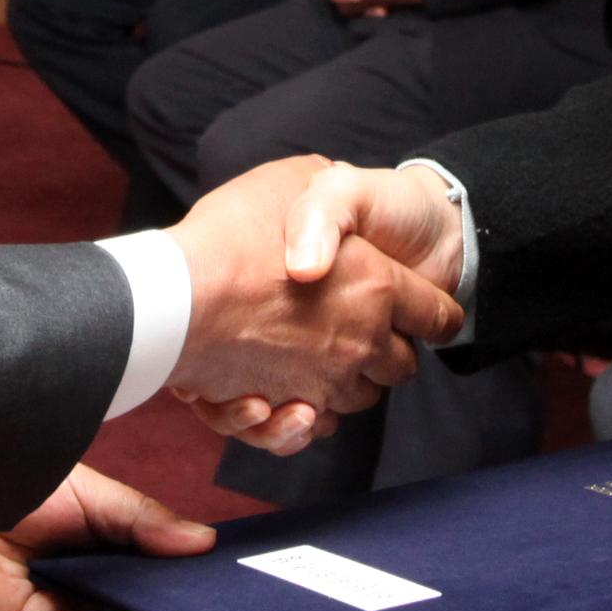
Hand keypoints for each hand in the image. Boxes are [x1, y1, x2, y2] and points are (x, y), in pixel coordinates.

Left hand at [0, 462, 215, 610]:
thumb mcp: (91, 499)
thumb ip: (144, 523)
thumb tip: (203, 544)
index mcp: (85, 565)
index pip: (146, 581)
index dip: (186, 579)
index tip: (233, 572)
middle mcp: (69, 602)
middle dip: (181, 601)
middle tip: (235, 590)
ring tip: (203, 594)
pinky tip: (148, 607)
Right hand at [165, 155, 461, 431]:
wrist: (172, 296)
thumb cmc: (234, 234)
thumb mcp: (300, 181)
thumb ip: (333, 197)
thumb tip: (343, 209)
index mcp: (377, 285)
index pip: (438, 316)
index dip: (436, 313)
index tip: (429, 313)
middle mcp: (361, 342)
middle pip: (401, 366)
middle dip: (389, 352)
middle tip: (361, 330)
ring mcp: (324, 381)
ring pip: (358, 399)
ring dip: (345, 384)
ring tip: (316, 358)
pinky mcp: (285, 411)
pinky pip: (312, 429)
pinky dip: (302, 420)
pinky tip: (286, 397)